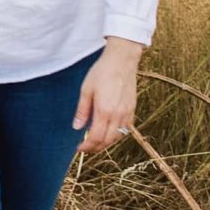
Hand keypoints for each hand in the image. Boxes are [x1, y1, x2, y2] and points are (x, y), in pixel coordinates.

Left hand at [72, 38, 140, 152]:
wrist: (122, 60)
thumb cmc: (102, 72)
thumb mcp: (86, 90)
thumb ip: (82, 111)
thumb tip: (77, 127)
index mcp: (105, 111)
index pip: (96, 138)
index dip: (87, 147)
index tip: (79, 148)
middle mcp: (118, 115)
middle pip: (107, 141)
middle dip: (95, 148)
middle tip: (85, 147)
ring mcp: (127, 113)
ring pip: (118, 137)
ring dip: (106, 143)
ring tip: (95, 140)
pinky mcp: (132, 109)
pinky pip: (125, 129)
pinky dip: (116, 135)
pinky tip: (108, 131)